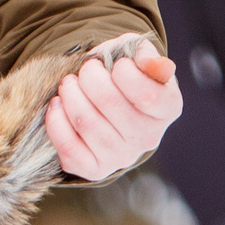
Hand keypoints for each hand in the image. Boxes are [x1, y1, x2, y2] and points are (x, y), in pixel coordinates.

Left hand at [45, 46, 181, 181]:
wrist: (105, 104)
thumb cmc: (122, 75)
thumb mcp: (136, 57)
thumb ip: (146, 55)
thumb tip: (156, 66)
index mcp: (168, 108)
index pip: (147, 95)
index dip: (124, 73)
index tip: (116, 65)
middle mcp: (149, 138)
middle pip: (109, 103)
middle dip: (89, 77)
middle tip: (85, 70)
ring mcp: (122, 157)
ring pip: (85, 122)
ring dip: (69, 95)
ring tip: (69, 84)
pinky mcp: (96, 169)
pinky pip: (69, 149)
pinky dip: (56, 122)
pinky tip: (57, 105)